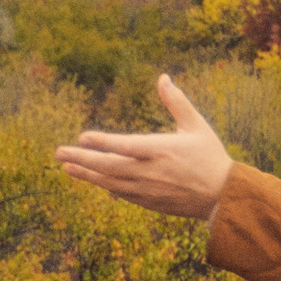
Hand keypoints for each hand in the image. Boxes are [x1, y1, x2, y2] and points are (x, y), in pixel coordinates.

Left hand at [55, 73, 233, 219]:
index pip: (126, 146)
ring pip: (110, 183)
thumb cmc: (210, 157)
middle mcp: (150, 172)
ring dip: (86, 174)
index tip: (82, 136)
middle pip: (109, 167)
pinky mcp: (147, 202)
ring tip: (66, 166)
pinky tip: (89, 177)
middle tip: (59, 152)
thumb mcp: (196, 126)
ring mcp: (147, 190)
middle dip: (82, 160)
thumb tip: (163, 78)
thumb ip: (177, 103)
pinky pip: (119, 193)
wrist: (222, 197)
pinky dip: (103, 185)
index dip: (103, 142)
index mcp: (162, 151)